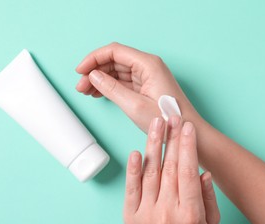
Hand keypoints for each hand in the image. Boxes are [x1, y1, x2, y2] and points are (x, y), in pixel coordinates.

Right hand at [75, 42, 200, 132]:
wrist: (184, 131)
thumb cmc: (167, 119)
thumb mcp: (135, 105)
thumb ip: (112, 89)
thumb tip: (93, 76)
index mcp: (148, 64)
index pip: (114, 51)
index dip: (94, 58)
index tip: (80, 70)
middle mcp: (147, 66)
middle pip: (114, 60)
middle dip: (94, 71)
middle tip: (80, 86)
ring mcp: (146, 76)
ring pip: (116, 70)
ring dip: (100, 79)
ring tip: (86, 91)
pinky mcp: (145, 86)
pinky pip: (123, 81)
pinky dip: (109, 86)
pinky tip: (98, 93)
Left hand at [123, 116, 219, 223]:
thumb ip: (209, 199)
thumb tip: (204, 172)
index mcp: (190, 214)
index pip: (188, 173)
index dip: (188, 148)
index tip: (187, 128)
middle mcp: (167, 212)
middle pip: (170, 168)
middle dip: (172, 139)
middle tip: (172, 116)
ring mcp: (146, 213)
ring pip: (151, 173)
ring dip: (154, 145)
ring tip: (156, 124)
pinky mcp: (130, 214)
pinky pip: (131, 188)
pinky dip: (133, 168)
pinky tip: (137, 151)